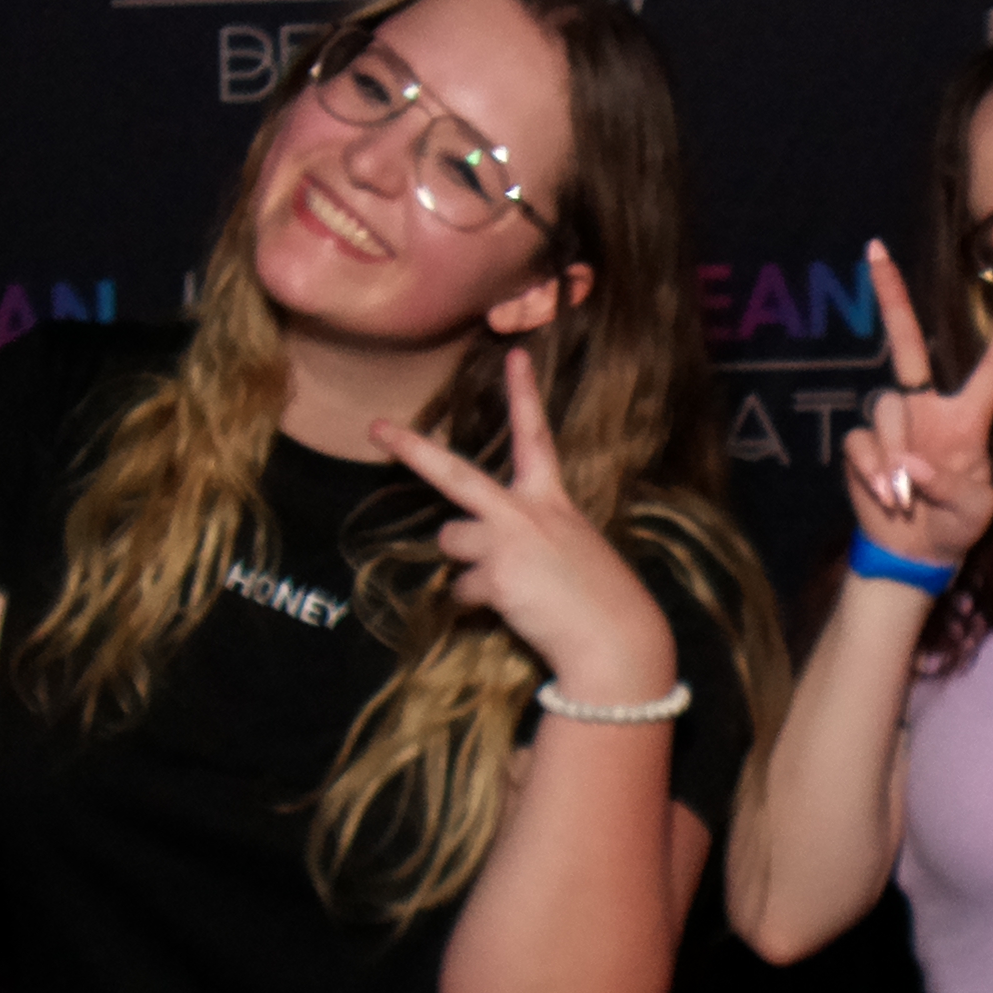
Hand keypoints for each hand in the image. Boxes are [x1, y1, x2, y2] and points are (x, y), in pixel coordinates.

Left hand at [377, 348, 677, 703]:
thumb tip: (485, 554)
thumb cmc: (602, 598)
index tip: (513, 354)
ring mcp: (507, 542)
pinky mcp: (495, 577)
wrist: (617, 639)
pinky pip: (462, 590)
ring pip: (451, 542)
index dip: (524, 394)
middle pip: (454, 474)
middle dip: (411, 449)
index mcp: (553, 500)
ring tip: (510, 586)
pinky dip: (478, 604)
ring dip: (468, 564)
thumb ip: (531, 536)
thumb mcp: (574, 549)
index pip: (535, 437)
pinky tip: (513, 612)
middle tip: (375, 428)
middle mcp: (526, 511)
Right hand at [841, 239, 992, 571]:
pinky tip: (886, 496)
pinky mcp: (862, 446)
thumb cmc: (956, 525)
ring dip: (892, 453)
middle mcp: (927, 410)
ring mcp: (892, 425)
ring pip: (884, 408)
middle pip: (907, 345)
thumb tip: (910, 462)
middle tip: (876, 250)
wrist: (914, 554)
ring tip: (905, 497)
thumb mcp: (974, 511)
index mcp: (967, 418)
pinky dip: (872, 470)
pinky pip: (861, 443)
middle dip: (891, 297)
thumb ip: (951, 485)